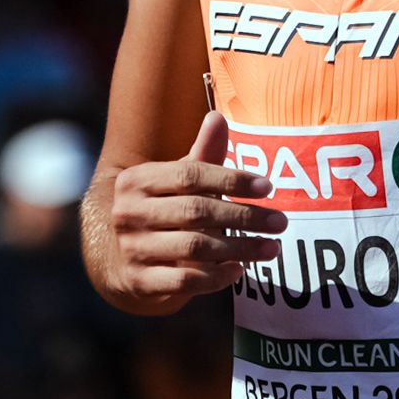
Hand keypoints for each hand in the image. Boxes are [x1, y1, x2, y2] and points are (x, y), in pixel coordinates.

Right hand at [96, 112, 283, 311]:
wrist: (118, 257)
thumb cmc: (158, 210)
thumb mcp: (175, 181)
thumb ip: (201, 155)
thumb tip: (217, 117)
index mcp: (136, 180)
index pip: (190, 176)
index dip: (231, 180)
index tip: (267, 187)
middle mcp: (129, 213)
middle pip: (196, 212)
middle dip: (244, 217)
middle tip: (280, 222)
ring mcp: (132, 249)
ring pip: (195, 248)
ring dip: (240, 249)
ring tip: (272, 248)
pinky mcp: (139, 281)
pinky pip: (186, 281)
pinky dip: (217, 277)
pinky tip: (239, 270)